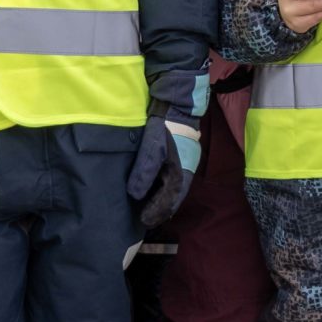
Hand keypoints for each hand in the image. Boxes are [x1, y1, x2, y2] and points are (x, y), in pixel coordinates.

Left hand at [129, 70, 209, 227]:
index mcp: (182, 172)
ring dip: (160, 198)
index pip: (171, 201)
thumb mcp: (153, 146)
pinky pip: (169, 176)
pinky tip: (150, 187)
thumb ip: (144, 171)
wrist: (178, 99)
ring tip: (145, 206)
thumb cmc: (166, 123)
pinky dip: (160, 186)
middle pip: (173, 196)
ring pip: (172, 187)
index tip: (144, 221)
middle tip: (144, 218)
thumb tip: (135, 195)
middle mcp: (186, 170)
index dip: (157, 212)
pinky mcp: (179, 154)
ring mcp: (184, 161)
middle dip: (160, 208)